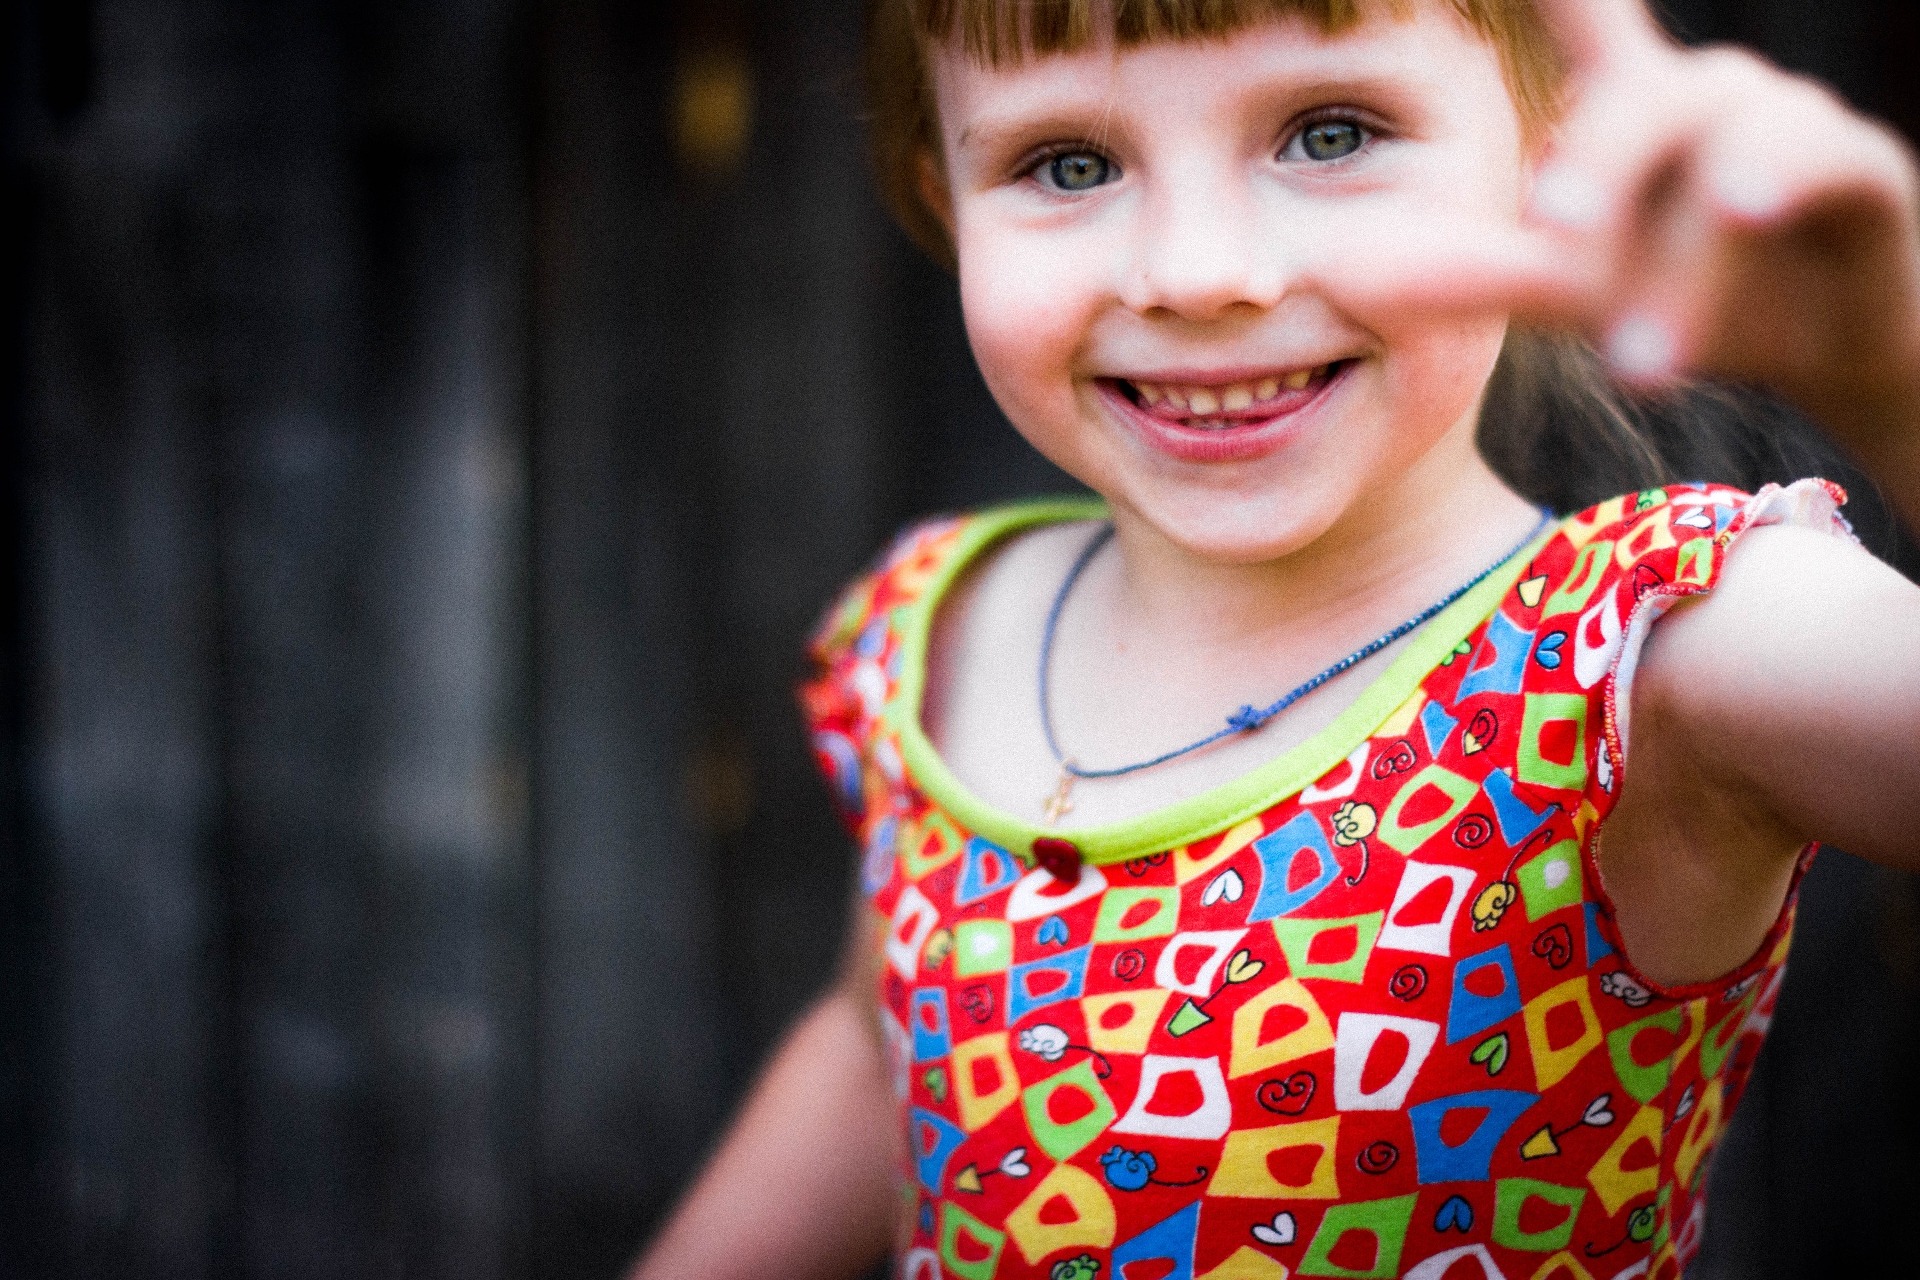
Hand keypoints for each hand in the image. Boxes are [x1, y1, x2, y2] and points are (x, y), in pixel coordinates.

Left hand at [1318, 0, 1919, 474]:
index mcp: (1623, 106)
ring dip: (1683, 257)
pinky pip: (1827, 159)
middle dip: (1596, 168)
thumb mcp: (1570, 288)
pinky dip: (1783, 177)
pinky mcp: (1861, 169)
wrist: (1823, 351)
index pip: (1576, 9)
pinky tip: (1746, 209)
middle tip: (1553, 230)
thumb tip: (1338, 273)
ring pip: (1727, 150)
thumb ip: (1471, 272)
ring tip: (1639, 355)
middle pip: (1637, 100)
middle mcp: (1701, 94)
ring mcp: (1785, 122)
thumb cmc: (1683, 295)